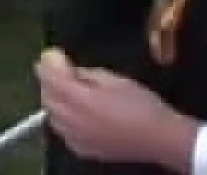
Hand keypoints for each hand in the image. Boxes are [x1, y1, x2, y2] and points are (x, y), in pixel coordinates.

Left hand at [37, 59, 199, 169]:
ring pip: (52, 117)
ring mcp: (77, 138)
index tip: (47, 56)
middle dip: (49, 83)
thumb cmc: (142, 106)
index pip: (52, 80)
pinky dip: (62, 120)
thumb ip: (88, 74)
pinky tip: (73, 114)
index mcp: (81, 100)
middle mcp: (74, 121)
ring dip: (54, 101)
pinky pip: (63, 132)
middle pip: (48, 98)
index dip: (47, 65)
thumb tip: (72, 71)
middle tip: (56, 72)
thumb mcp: (116, 79)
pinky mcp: (83, 150)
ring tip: (64, 92)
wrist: (159, 139)